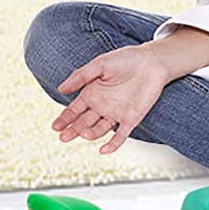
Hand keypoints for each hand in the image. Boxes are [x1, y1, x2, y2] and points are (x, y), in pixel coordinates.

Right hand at [52, 46, 168, 154]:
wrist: (152, 61)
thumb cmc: (126, 59)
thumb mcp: (101, 64)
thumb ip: (82, 76)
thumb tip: (61, 89)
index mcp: (92, 93)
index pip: (74, 110)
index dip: (65, 119)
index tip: (55, 127)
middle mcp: (102, 106)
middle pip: (83, 123)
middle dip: (73, 130)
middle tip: (63, 137)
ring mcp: (116, 113)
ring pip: (99, 130)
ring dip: (90, 134)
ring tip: (83, 134)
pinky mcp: (131, 119)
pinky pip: (120, 135)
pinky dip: (113, 144)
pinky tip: (104, 150)